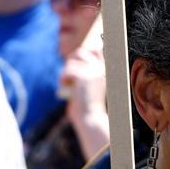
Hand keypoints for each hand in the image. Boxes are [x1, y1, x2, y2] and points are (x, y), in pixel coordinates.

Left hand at [63, 45, 108, 159]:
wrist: (90, 118)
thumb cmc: (88, 105)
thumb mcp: (90, 85)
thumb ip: (87, 71)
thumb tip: (78, 56)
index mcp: (106, 70)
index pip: (97, 49)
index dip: (86, 51)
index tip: (77, 59)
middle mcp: (102, 68)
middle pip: (81, 52)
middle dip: (71, 59)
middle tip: (68, 72)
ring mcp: (93, 71)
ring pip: (71, 62)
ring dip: (66, 72)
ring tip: (66, 83)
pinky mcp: (83, 76)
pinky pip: (67, 70)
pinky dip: (63, 79)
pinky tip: (64, 86)